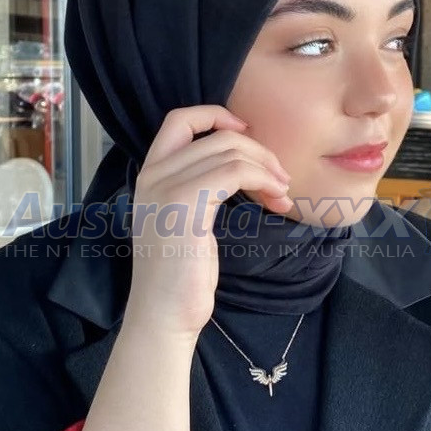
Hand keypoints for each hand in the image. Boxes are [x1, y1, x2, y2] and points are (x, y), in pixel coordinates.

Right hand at [125, 106, 292, 336]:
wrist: (163, 314)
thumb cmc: (180, 276)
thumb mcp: (183, 222)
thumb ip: (197, 189)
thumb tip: (240, 167)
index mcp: (149, 176)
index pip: (178, 120)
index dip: (215, 116)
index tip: (246, 132)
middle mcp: (152, 176)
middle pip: (216, 136)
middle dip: (258, 151)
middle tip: (282, 178)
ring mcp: (165, 188)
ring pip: (230, 151)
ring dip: (266, 168)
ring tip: (281, 194)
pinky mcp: (185, 205)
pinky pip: (233, 172)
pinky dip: (262, 180)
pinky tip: (276, 200)